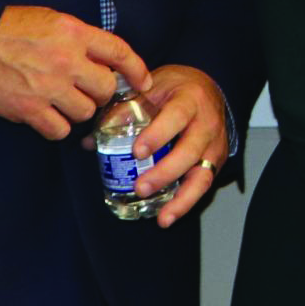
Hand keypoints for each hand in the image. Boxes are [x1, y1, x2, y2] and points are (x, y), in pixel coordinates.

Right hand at [0, 5, 149, 138]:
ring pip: (85, 112)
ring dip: (78, 110)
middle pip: (106, 88)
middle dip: (100, 92)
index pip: (119, 52)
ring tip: (62, 101)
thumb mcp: (50, 19)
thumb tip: (104, 58)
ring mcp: (49, 86)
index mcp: (73, 32)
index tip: (144, 82)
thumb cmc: (8, 29)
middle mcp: (66, 59)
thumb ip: (79, 37)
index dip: (137, 70)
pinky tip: (47, 116)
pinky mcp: (30, 109)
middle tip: (87, 90)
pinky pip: (60, 130)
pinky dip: (56, 127)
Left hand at [128, 64, 229, 227]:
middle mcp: (206, 123)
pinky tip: (167, 216)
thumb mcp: (150, 89)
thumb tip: (89, 142)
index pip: (176, 116)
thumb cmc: (174, 89)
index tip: (137, 152)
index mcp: (189, 99)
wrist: (207, 89)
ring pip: (203, 175)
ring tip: (161, 216)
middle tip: (140, 187)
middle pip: (190, 151)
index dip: (158, 135)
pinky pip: (203, 186)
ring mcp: (214, 145)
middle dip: (165, 173)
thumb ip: (122, 111)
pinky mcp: (215, 162)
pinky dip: (185, 203)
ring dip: (181, 198)